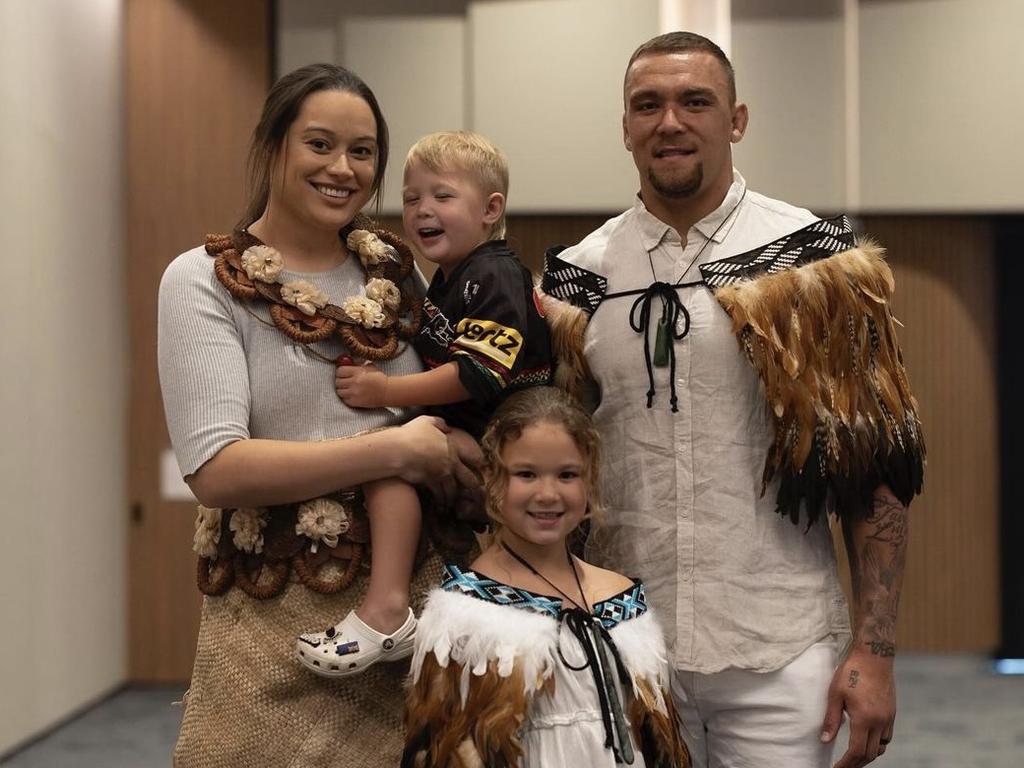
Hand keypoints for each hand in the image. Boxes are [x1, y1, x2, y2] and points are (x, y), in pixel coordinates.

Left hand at [336, 361, 387, 407]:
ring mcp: (354, 393)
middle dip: (340, 381)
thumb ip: (358, 364)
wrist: (387, 392)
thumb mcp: (369, 367)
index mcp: (357, 372)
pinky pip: (344, 399)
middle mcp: (354, 382)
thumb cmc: (379, 378)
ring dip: (342, 389)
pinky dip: (346, 397)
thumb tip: (347, 361)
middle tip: (344, 381)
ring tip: (347, 388)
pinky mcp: (354, 402)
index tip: (342, 373)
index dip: (340, 372)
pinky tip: (351, 395)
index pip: (340, 371)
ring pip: (339, 391)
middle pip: (337, 381)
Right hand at [392, 418, 481, 504]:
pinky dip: (440, 500)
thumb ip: (439, 424)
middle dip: (472, 485)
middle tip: (476, 490)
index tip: (481, 467)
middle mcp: (450, 464)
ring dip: (453, 496)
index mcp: (452, 448)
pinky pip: (439, 494)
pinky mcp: (430, 483)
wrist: (400, 450)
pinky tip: (440, 505)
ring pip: (453, 489)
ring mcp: (441, 475)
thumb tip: (446, 428)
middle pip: (467, 478)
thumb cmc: (412, 434)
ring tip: (453, 502)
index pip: (471, 457)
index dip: (478, 463)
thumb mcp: (427, 421)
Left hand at [821, 650, 895, 766]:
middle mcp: (880, 722)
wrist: (874, 656)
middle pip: (870, 754)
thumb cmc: (851, 671)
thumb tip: (824, 740)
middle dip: (856, 764)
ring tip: (853, 757)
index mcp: (864, 718)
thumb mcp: (835, 694)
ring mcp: (888, 718)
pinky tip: (866, 741)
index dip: (846, 764)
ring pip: (881, 747)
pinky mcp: (892, 713)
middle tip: (843, 766)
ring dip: (867, 755)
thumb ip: (831, 719)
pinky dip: (877, 744)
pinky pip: (886, 737)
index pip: (856, 751)